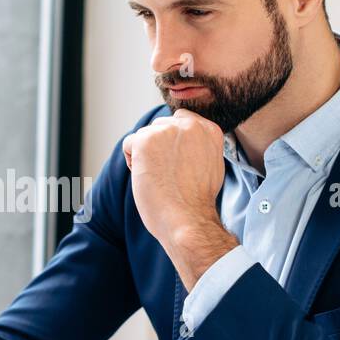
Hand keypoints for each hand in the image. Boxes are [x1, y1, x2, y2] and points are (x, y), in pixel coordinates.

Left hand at [122, 108, 237, 286]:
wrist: (188, 219)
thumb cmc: (196, 201)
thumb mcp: (210, 165)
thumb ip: (199, 145)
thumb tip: (181, 139)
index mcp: (209, 129)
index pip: (181, 120)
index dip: (173, 143)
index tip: (178, 165)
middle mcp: (190, 125)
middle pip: (161, 126)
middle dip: (159, 147)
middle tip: (168, 175)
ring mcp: (167, 130)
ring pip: (145, 135)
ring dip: (146, 155)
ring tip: (160, 178)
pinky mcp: (146, 140)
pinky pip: (129, 144)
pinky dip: (132, 162)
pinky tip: (147, 177)